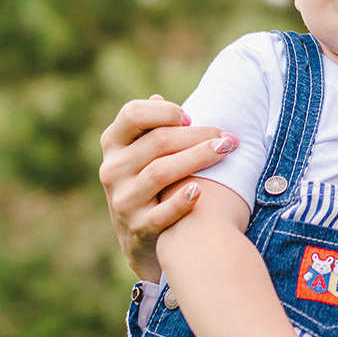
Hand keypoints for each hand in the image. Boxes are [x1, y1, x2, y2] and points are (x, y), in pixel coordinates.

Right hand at [98, 95, 235, 281]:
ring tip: (226, 151)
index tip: (190, 117)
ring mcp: (122, 200)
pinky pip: (161, 213)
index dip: (165, 111)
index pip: (132, 113)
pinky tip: (200, 191)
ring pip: (160, 172)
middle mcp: (112, 169)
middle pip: (157, 142)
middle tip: (225, 137)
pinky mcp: (137, 227)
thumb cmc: (151, 182)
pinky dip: (181, 202)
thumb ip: (151, 128)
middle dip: (196, 135)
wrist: (143, 238)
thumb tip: (158, 98)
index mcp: (113, 143)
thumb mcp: (142, 153)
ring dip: (198, 158)